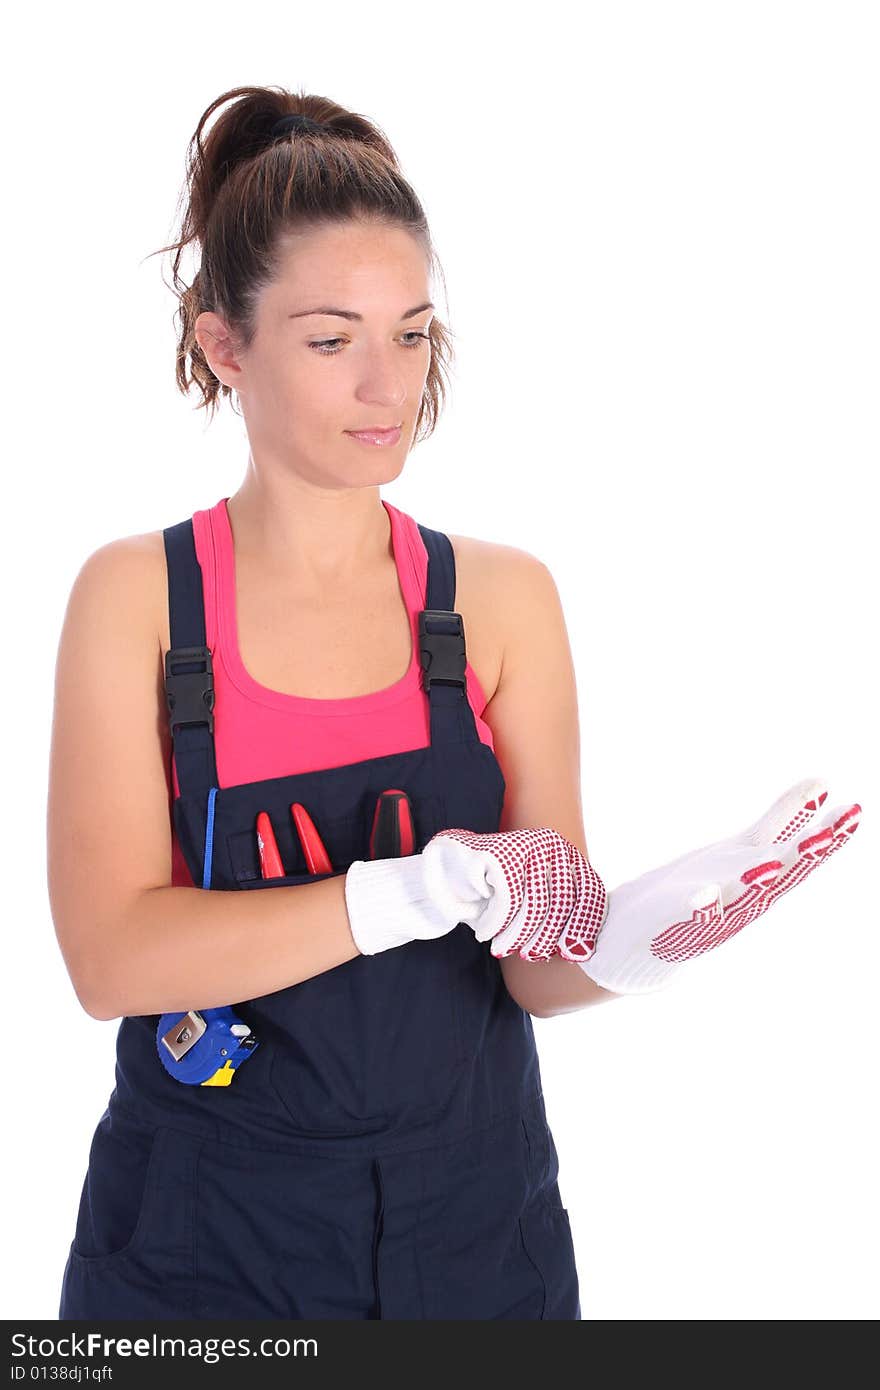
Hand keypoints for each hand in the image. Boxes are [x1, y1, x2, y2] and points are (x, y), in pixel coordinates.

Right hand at [421, 826, 607, 961]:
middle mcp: (554, 844)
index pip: (590, 892)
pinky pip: (508, 900)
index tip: (572, 954)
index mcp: (570, 855)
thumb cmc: (500, 891)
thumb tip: (581, 953)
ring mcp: (528, 845)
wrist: (453, 864)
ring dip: (518, 935)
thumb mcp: (537, 902)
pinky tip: (485, 933)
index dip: (584, 924)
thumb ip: (560, 919)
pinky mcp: (502, 853)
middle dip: (547, 936)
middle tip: (531, 957)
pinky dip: (496, 923)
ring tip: (503, 949)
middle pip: (564, 901)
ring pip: (535, 904)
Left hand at [576, 777, 861, 992]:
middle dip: (801, 859)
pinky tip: (707, 892)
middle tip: (828, 836)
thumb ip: (784, 819)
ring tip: (771, 862)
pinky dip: (701, 906)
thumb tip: (822, 782)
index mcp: (761, 877)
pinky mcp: (674, 924)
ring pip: (741, 900)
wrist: (640, 944)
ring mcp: (711, 915)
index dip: (827, 835)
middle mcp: (744, 899)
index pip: (800, 854)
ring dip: (755, 883)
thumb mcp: (744, 848)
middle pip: (779, 878)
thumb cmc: (699, 891)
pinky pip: (690, 917)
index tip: (855, 810)